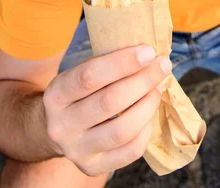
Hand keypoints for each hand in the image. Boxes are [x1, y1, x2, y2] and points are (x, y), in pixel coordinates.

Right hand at [43, 45, 170, 175]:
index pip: (89, 76)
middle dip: (143, 80)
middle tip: (163, 65)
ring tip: (157, 88)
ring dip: (148, 104)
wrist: (57, 129)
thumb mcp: (81, 72)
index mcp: (56, 94)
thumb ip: (108, 62)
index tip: (148, 51)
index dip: (122, 63)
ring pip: (122, 130)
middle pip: (109, 102)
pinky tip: (150, 114)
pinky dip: (146, 130)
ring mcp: (76, 150)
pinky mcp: (92, 167)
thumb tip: (148, 54)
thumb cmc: (79, 92)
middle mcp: (62, 125)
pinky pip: (130, 151)